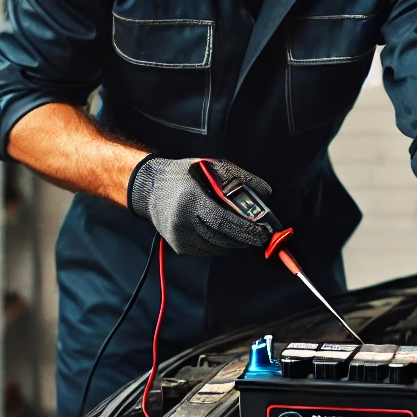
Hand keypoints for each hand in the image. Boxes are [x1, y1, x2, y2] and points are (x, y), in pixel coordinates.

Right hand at [127, 156, 272, 255]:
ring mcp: (179, 238)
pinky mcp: (179, 247)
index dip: (245, 230)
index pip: (222, 222)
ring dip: (234, 242)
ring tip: (244, 231)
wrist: (150, 188)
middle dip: (245, 238)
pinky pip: (208, 250)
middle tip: (262, 235)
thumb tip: (266, 192)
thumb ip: (239, 178)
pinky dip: (220, 244)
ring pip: (217, 248)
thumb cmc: (184, 175)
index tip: (263, 232)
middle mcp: (182, 222)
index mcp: (190, 201)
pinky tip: (224, 232)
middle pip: (222, 239)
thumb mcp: (211, 167)